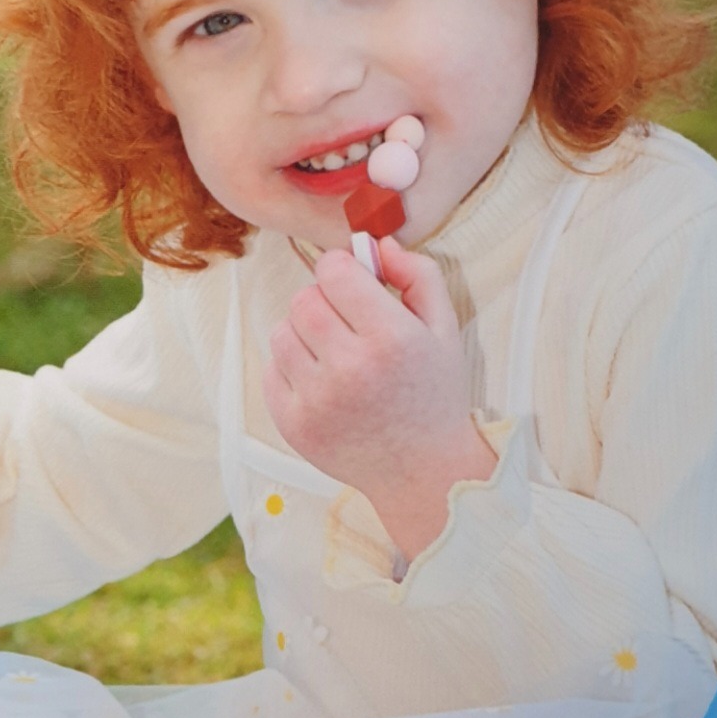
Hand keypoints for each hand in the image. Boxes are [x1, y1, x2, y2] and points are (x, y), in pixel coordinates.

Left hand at [264, 237, 495, 559]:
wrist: (425, 473)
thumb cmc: (434, 394)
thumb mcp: (444, 327)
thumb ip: (417, 273)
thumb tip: (376, 243)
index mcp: (390, 338)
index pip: (333, 270)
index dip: (342, 268)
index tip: (353, 281)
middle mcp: (350, 369)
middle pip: (304, 298)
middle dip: (324, 299)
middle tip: (347, 320)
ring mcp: (317, 401)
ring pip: (282, 330)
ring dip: (304, 331)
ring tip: (334, 350)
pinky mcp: (294, 425)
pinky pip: (272, 368)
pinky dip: (292, 366)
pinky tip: (322, 378)